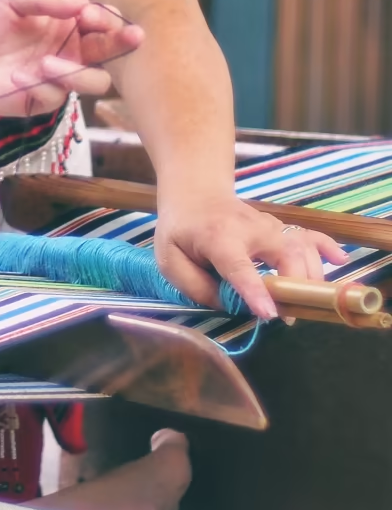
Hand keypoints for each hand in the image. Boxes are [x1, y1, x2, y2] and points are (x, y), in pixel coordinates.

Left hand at [0, 0, 143, 114]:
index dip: (110, 20)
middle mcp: (68, 50)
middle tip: (131, 37)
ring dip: (76, 73)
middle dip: (122, 44)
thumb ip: (48, 0)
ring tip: (43, 63)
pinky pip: (57, 97)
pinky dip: (38, 86)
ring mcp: (57, 77)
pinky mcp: (41, 100)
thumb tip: (85, 6)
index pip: (102, 22)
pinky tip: (14, 77)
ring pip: (95, 81)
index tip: (98, 15)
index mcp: (65, 23)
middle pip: (110, 52)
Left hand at [154, 192, 348, 316]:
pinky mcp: (282, 228)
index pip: (239, 266)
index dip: (254, 290)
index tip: (269, 313)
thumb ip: (195, 286)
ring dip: (311, 277)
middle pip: (285, 254)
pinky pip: (311, 235)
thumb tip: (229, 306)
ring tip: (306, 301)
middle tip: (289, 315)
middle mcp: (250, 229)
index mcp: (218, 237)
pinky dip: (328, 247)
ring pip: (303, 248)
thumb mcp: (170, 259)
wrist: (195, 194)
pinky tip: (340, 261)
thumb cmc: (181, 231)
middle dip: (294, 286)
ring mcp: (270, 226)